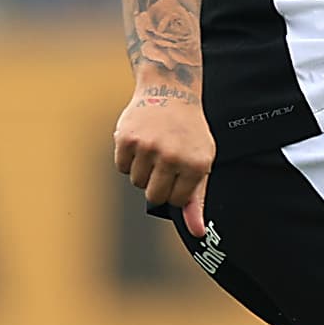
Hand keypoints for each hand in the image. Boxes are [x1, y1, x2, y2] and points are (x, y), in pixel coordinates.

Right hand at [113, 87, 215, 234]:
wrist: (171, 91)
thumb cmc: (189, 132)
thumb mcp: (201, 162)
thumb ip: (197, 200)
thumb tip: (197, 233)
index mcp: (196, 164)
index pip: (176, 201)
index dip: (175, 190)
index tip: (179, 173)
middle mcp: (172, 156)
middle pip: (153, 195)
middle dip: (157, 184)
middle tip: (165, 163)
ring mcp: (148, 147)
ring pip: (136, 182)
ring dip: (143, 170)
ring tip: (155, 149)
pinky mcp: (127, 138)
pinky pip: (122, 167)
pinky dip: (129, 159)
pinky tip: (141, 142)